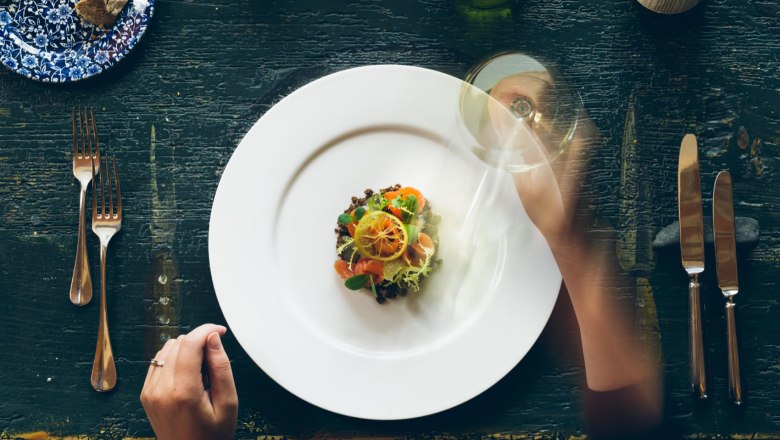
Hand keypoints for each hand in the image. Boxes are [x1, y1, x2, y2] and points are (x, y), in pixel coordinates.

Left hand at [141, 324, 237, 439]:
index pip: (189, 344)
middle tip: (214, 357)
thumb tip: (213, 338)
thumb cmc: (211, 435)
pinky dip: (175, 359)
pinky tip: (188, 373)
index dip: (206, 331)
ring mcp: (150, 391)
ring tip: (201, 369)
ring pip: (167, 348)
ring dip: (186, 349)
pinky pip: (159, 361)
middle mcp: (161, 390)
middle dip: (198, 341)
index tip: (219, 331)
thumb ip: (221, 367)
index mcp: (183, 393)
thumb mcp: (228, 403)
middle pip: (178, 343)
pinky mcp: (146, 393)